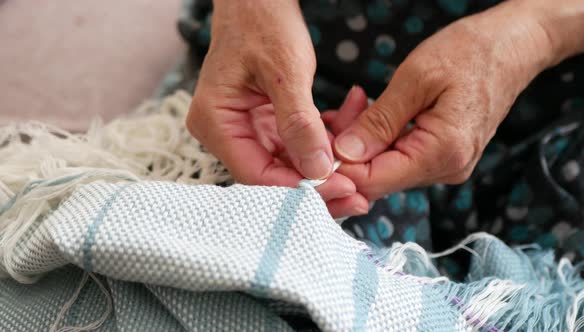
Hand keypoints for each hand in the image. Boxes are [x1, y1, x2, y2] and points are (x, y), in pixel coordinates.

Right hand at [186, 0, 367, 216]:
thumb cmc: (264, 23)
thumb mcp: (286, 71)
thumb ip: (299, 123)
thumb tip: (318, 171)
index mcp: (216, 122)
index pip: (256, 175)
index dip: (299, 189)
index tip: (343, 190)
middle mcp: (224, 132)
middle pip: (270, 177)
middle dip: (315, 185)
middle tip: (358, 196)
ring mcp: (242, 129)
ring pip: (285, 166)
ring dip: (322, 167)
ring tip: (358, 171)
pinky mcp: (261, 123)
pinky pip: (291, 147)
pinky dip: (319, 145)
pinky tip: (343, 137)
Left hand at [332, 1, 556, 200]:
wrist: (513, 46)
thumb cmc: (470, 53)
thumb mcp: (416, 79)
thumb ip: (378, 122)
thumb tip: (343, 155)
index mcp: (442, 154)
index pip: (373, 181)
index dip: (338, 167)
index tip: (318, 140)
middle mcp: (446, 171)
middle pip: (376, 178)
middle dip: (347, 149)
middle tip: (337, 112)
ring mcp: (446, 167)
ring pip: (385, 168)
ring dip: (362, 141)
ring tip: (356, 103)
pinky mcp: (443, 157)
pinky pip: (399, 157)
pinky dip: (379, 138)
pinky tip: (370, 112)